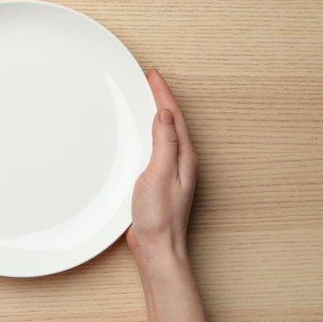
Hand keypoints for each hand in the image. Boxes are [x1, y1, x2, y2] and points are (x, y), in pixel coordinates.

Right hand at [127, 69, 199, 265]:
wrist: (156, 247)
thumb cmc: (160, 217)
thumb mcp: (160, 174)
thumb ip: (165, 143)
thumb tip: (166, 114)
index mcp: (183, 157)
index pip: (173, 116)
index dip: (162, 93)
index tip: (153, 75)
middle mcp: (180, 161)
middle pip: (171, 121)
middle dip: (160, 98)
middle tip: (150, 80)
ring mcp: (169, 171)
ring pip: (163, 133)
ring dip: (155, 113)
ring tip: (145, 98)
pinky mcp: (157, 180)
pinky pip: (154, 147)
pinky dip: (147, 133)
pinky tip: (139, 134)